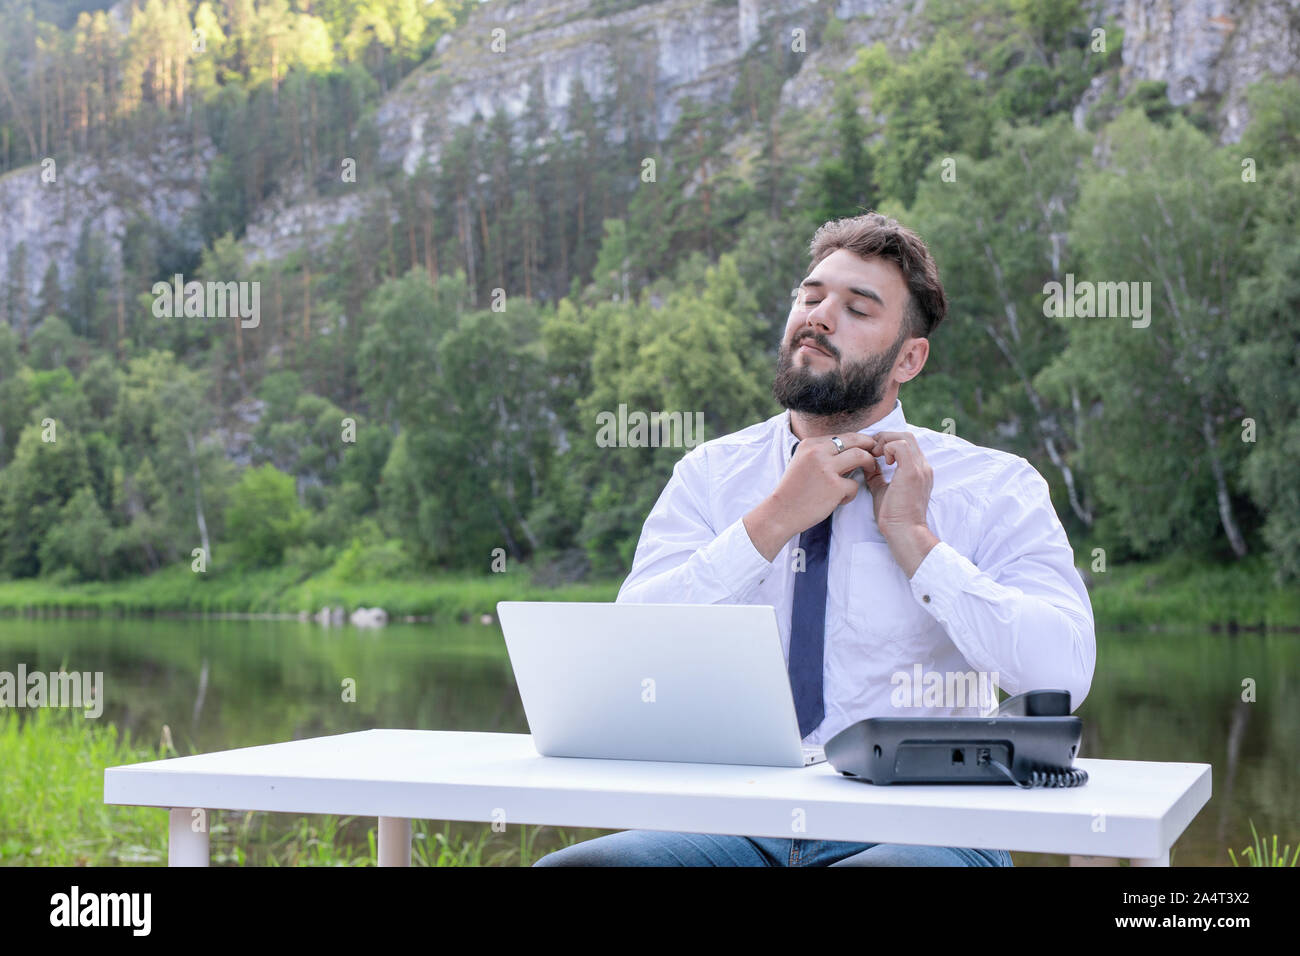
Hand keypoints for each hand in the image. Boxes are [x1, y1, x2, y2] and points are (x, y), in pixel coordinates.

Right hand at [743, 433, 876, 560]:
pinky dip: (851, 493)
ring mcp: (827, 468)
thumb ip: (821, 453)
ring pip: (861, 456)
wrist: (780, 512)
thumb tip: (849, 449)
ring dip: (869, 464)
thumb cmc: (793, 491)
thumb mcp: (802, 462)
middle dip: (870, 446)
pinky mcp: (835, 486)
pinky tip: (839, 500)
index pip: (842, 436)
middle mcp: (818, 452)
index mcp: (810, 444)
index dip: (858, 441)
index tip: (866, 448)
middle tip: (876, 454)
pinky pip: (854, 485)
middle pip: (855, 440)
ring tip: (870, 471)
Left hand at [864, 430, 937, 575]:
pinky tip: (881, 462)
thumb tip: (865, 465)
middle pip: (906, 435)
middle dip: (885, 438)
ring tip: (875, 455)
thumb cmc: (894, 516)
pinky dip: (888, 448)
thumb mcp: (882, 489)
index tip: (872, 452)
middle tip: (872, 450)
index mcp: (919, 470)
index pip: (906, 443)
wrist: (904, 532)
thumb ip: (877, 476)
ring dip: (886, 441)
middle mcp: (923, 466)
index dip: (887, 442)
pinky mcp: (912, 472)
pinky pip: (900, 446)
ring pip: (904, 437)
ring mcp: (920, 468)